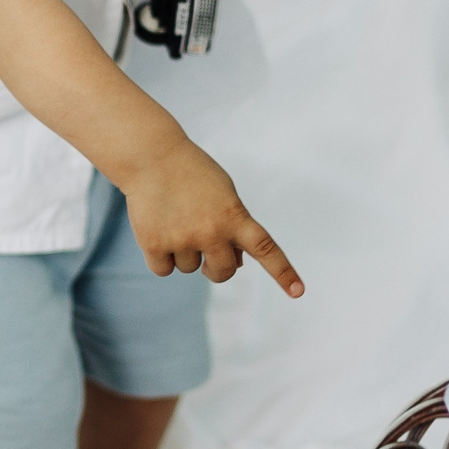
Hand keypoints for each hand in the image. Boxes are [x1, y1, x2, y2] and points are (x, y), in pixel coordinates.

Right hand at [123, 140, 303, 296]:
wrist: (151, 156)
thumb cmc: (192, 175)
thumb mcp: (224, 195)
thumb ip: (235, 228)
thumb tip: (237, 265)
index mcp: (234, 216)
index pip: (265, 249)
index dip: (283, 272)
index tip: (298, 292)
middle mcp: (211, 231)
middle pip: (223, 272)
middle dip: (215, 266)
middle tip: (203, 242)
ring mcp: (183, 239)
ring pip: (189, 268)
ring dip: (183, 252)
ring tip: (173, 218)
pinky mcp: (154, 244)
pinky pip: (164, 270)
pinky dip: (160, 257)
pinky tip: (156, 229)